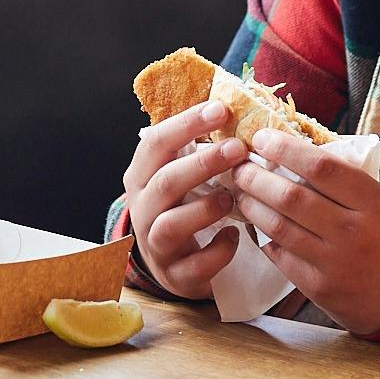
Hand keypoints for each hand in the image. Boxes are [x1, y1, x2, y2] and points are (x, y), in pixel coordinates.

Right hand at [121, 100, 248, 299]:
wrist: (171, 264)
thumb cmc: (182, 207)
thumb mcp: (180, 175)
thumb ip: (196, 147)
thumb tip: (233, 103)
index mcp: (142, 176)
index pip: (156, 143)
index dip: (187, 124)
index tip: (221, 110)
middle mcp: (143, 209)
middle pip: (165, 182)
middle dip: (203, 164)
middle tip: (238, 149)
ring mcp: (156, 244)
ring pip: (171, 225)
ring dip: (205, 209)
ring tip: (233, 199)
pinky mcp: (175, 275)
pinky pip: (194, 266)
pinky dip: (217, 252)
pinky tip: (234, 238)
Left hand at [228, 128, 379, 334]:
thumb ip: (343, 179)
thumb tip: (290, 147)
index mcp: (374, 202)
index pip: (322, 168)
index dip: (286, 150)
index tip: (262, 138)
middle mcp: (354, 232)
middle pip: (292, 198)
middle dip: (257, 178)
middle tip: (239, 166)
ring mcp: (335, 263)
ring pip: (279, 227)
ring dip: (252, 206)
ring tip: (240, 191)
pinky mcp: (320, 288)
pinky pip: (281, 256)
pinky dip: (262, 236)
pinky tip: (253, 222)